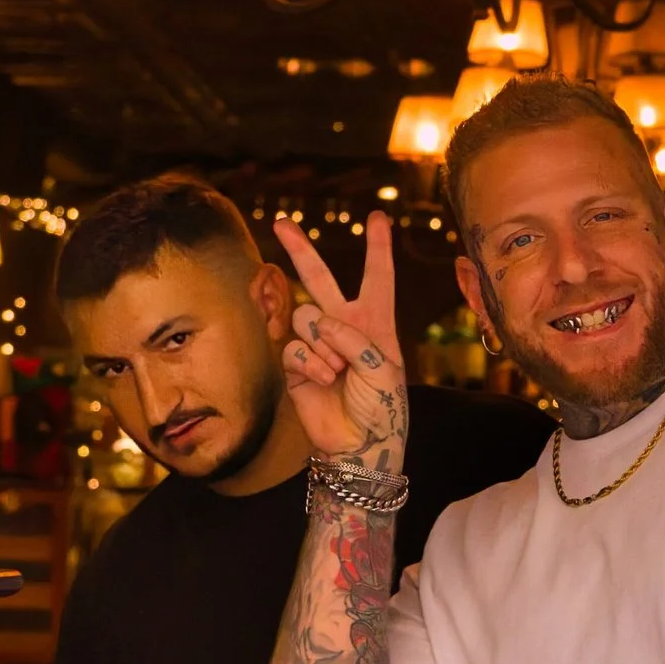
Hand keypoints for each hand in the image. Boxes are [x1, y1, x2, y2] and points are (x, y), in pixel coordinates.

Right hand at [273, 211, 409, 472]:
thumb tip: (319, 324)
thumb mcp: (383, 369)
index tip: (378, 218)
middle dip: (301, 251)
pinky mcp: (297, 366)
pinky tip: (323, 380)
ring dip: (323, 344)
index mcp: (376, 322)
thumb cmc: (382, 408)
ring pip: (305, 317)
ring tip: (338, 372)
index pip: (378, 277)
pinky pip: (294, 347)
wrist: (359, 446)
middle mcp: (344, 327)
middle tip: (281, 223)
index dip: (378, 247)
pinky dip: (310, 363)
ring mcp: (318, 345)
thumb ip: (354, 339)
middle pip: (320, 279)